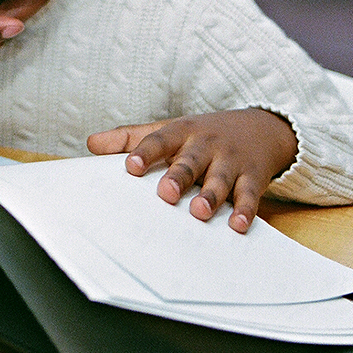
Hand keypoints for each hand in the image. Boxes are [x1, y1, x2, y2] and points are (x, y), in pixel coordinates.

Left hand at [87, 110, 297, 232]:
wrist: (261, 128)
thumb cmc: (203, 135)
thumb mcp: (169, 130)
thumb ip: (130, 138)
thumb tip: (91, 144)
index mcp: (182, 132)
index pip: (160, 140)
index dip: (145, 152)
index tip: (131, 166)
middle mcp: (206, 145)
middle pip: (190, 160)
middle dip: (179, 176)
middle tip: (166, 193)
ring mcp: (231, 161)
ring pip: (220, 178)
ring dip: (211, 194)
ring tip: (199, 211)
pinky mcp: (253, 177)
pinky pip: (250, 195)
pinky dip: (245, 210)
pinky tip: (236, 225)